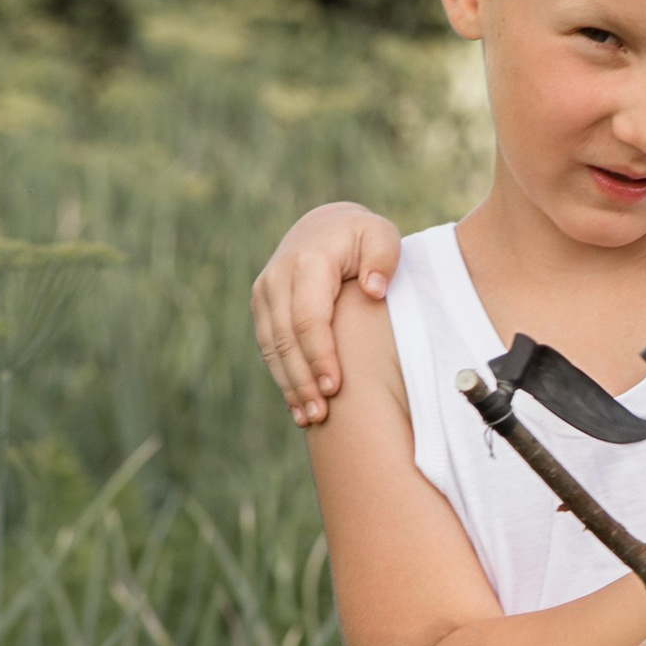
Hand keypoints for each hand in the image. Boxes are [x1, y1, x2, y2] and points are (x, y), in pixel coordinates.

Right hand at [250, 202, 401, 425]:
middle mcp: (278, 277)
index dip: (320, 356)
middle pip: (286, 339)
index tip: (335, 388)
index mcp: (308, 261)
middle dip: (303, 380)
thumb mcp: (382, 236)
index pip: (309, 318)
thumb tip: (373, 290)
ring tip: (310, 419)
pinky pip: (268, 348)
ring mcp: (265, 293)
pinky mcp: (262, 308)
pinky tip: (297, 406)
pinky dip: (282, 377)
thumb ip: (384, 258)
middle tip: (322, 415)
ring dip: (290, 385)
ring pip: (271, 348)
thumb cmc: (362, 237)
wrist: (324, 226)